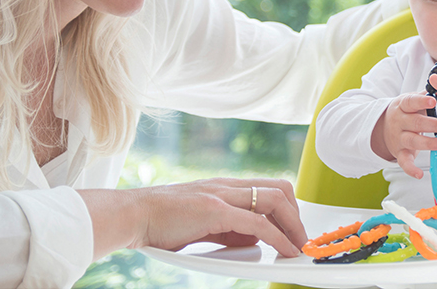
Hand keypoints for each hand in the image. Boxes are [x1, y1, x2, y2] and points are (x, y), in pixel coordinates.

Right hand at [79, 178, 306, 260]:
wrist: (133, 215)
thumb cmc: (162, 222)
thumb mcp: (204, 225)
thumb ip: (230, 230)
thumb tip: (255, 240)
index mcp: (225, 186)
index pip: (268, 187)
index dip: (288, 207)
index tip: (296, 228)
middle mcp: (228, 185)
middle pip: (279, 189)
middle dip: (297, 215)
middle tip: (303, 239)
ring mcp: (222, 194)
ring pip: (274, 200)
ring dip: (294, 225)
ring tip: (299, 246)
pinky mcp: (216, 210)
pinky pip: (258, 223)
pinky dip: (278, 237)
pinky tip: (285, 251)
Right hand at [371, 93, 436, 178]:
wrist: (382, 126)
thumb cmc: (406, 111)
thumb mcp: (413, 100)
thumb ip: (429, 95)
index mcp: (403, 105)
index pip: (411, 102)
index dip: (421, 101)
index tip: (433, 101)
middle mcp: (399, 121)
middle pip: (415, 122)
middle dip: (433, 125)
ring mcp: (398, 137)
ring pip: (412, 140)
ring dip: (427, 143)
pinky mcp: (399, 152)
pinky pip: (403, 161)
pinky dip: (410, 169)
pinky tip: (419, 174)